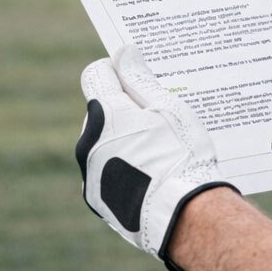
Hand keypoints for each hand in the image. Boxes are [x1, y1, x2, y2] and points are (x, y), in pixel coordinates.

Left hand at [77, 44, 237, 270]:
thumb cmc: (182, 157)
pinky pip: (106, 173)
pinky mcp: (96, 199)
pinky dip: (123, 170)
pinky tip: (151, 179)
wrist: (184, 216)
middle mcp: (87, 141)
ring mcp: (90, 173)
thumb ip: (140, 80)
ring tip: (159, 156)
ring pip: (103, 144)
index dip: (117, 72)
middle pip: (101, 112)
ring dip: (123, 142)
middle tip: (159, 124)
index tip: (138, 79)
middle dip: (124, 112)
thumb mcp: (168, 111)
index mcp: (104, 113)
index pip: (96, 75)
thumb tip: (123, 53)